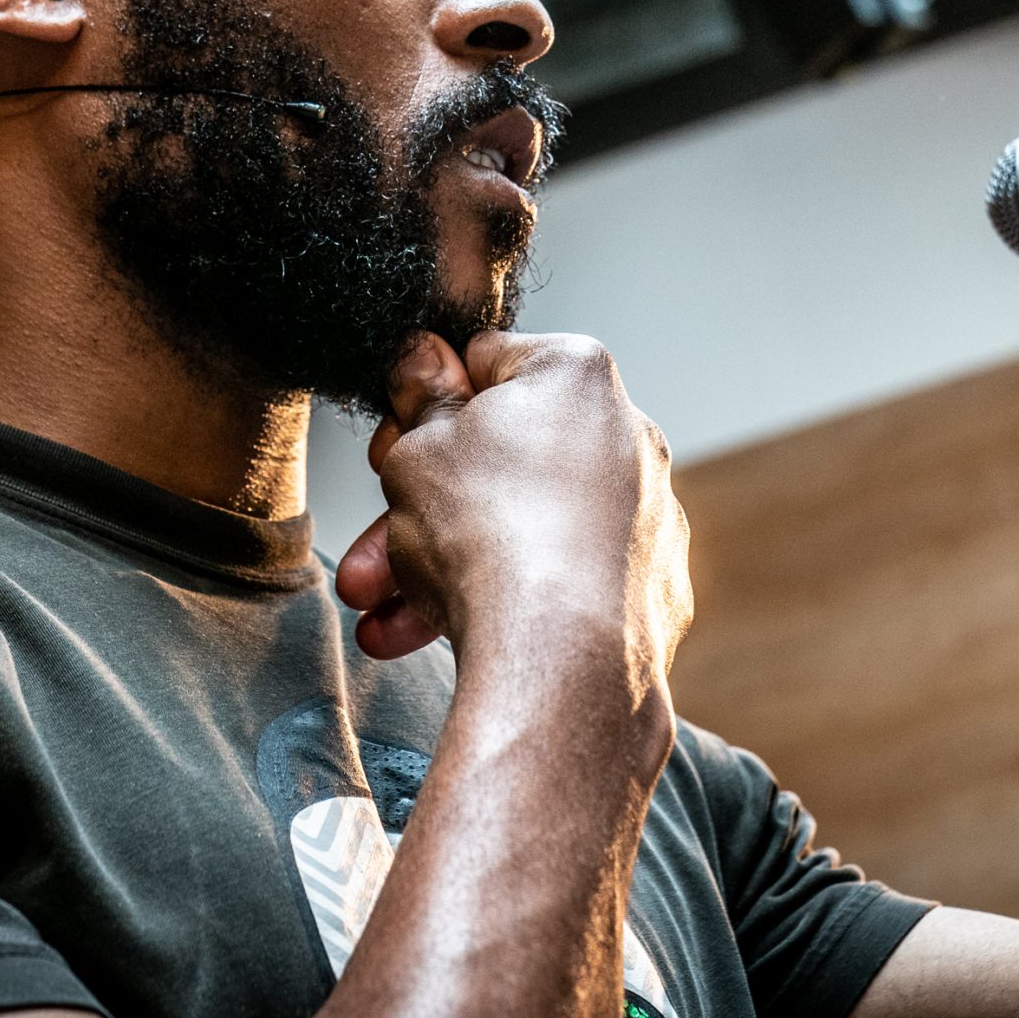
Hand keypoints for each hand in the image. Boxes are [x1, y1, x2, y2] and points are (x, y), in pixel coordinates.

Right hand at [335, 333, 692, 697]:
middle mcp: (627, 436)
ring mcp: (645, 518)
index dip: (423, 404)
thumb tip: (421, 360)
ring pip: (523, 527)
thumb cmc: (489, 534)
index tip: (392, 446)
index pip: (485, 363)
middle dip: (420, 505)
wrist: (559, 657)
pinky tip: (440, 633)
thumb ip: (419, 401)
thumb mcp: (417, 450)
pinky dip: (507, 600)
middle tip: (370, 545)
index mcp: (575, 374)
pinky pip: (561, 579)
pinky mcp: (649, 590)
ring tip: (380, 611)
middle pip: (498, 459)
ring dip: (443, 564)